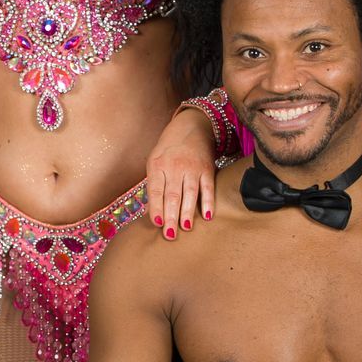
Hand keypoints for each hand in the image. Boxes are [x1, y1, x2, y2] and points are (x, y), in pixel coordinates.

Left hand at [146, 106, 216, 238]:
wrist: (190, 126)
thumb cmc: (168, 150)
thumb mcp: (155, 162)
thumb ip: (154, 185)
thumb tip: (153, 213)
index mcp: (157, 165)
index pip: (156, 190)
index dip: (156, 207)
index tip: (158, 223)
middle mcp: (174, 166)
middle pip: (172, 194)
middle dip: (171, 216)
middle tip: (170, 234)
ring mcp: (192, 167)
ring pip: (190, 193)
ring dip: (188, 212)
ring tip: (185, 227)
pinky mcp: (207, 168)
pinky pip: (208, 187)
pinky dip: (208, 202)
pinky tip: (207, 215)